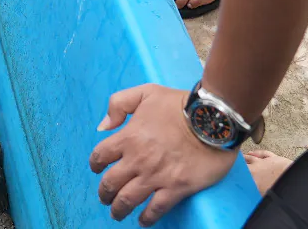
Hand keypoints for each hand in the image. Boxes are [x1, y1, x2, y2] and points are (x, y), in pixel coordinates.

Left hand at [91, 85, 237, 223]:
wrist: (212, 120)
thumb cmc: (179, 105)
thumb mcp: (145, 92)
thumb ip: (118, 104)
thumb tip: (103, 126)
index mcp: (128, 137)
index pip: (100, 156)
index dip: (95, 164)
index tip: (97, 170)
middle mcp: (138, 160)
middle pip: (111, 183)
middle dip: (104, 193)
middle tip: (105, 198)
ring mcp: (156, 176)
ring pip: (128, 199)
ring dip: (119, 209)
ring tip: (117, 214)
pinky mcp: (176, 188)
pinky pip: (156, 208)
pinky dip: (147, 218)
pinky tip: (143, 221)